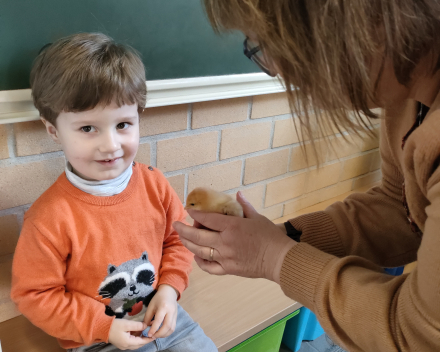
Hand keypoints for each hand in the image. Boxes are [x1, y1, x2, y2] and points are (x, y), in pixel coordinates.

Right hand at [108, 319, 153, 349]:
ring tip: (145, 332)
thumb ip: (137, 325)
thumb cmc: (114, 326)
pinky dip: (136, 338)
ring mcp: (123, 345)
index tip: (155, 335)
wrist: (102, 328)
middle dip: (145, 339)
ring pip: (135, 344)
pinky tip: (138, 332)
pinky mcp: (121, 343)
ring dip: (141, 339)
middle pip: (139, 344)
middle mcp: (126, 346)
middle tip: (151, 333)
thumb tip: (146, 326)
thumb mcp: (127, 324)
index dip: (148, 339)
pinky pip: (131, 342)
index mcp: (128, 342)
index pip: (141, 342)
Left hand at [143, 284, 177, 338]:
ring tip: (156, 335)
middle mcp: (171, 311)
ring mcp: (175, 315)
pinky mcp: (176, 318)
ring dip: (164, 335)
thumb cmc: (158, 298)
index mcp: (163, 307)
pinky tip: (161, 333)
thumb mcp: (151, 306)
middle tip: (152, 336)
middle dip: (159, 334)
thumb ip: (147, 317)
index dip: (153, 329)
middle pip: (167, 326)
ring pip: (171, 329)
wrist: (169, 292)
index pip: (159, 321)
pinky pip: (173, 328)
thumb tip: (144, 328)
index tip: (148, 334)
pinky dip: (167, 332)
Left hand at [173, 191, 296, 283]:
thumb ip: (244, 206)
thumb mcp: (257, 217)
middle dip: (184, 230)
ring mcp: (225, 257)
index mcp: (232, 226)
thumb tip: (237, 194)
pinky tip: (197, 256)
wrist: (279, 259)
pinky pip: (209, 267)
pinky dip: (201, 262)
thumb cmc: (270, 236)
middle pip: (198, 236)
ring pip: (200, 251)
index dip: (195, 214)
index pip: (208, 219)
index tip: (188, 211)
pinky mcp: (228, 269)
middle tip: (176, 225)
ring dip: (188, 244)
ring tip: (182, 239)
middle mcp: (225, 242)